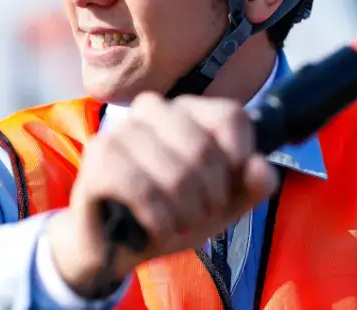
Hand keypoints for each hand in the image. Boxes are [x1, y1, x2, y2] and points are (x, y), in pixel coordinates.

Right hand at [46, 93, 278, 298]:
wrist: (117, 247)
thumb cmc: (174, 214)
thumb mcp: (225, 204)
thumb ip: (253, 184)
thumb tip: (259, 167)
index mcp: (186, 109)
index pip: (229, 115)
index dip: (239, 157)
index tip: (230, 188)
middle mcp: (152, 109)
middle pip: (203, 147)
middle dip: (212, 194)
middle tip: (204, 215)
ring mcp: (121, 131)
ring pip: (175, 170)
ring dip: (185, 211)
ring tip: (182, 225)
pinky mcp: (97, 159)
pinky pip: (141, 187)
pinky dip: (159, 216)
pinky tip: (161, 229)